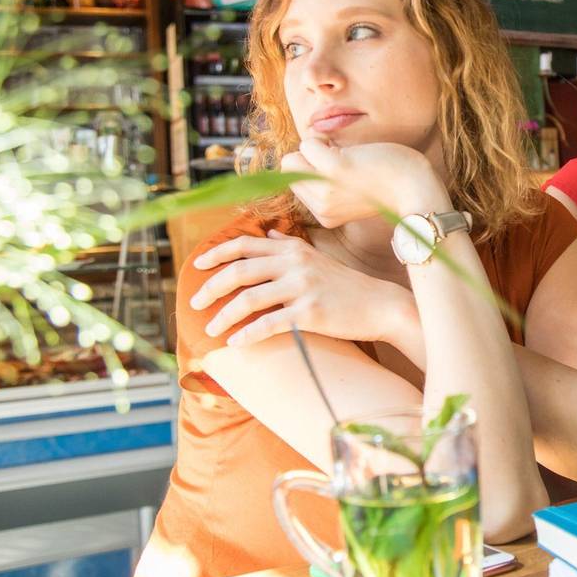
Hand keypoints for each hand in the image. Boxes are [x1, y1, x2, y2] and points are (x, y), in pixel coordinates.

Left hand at [191, 230, 417, 348]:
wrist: (381, 305)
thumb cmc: (347, 285)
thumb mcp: (317, 257)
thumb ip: (289, 245)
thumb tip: (268, 232)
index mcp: (293, 249)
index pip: (245, 244)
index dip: (217, 254)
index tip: (197, 266)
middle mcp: (295, 263)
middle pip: (239, 271)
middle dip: (210, 288)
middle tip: (194, 303)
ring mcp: (302, 287)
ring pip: (248, 299)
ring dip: (223, 316)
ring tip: (210, 331)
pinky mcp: (310, 313)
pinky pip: (269, 324)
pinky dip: (247, 334)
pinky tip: (235, 343)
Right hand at [283, 138, 448, 227]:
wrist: (417, 190)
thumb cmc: (391, 183)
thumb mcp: (352, 192)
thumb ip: (328, 182)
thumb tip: (304, 154)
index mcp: (324, 214)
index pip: (296, 181)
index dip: (313, 168)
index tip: (339, 170)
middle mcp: (321, 207)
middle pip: (289, 168)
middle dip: (310, 157)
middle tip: (342, 159)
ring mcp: (326, 189)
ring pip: (293, 157)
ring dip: (317, 148)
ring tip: (346, 156)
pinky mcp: (334, 170)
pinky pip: (308, 144)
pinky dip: (324, 140)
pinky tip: (348, 149)